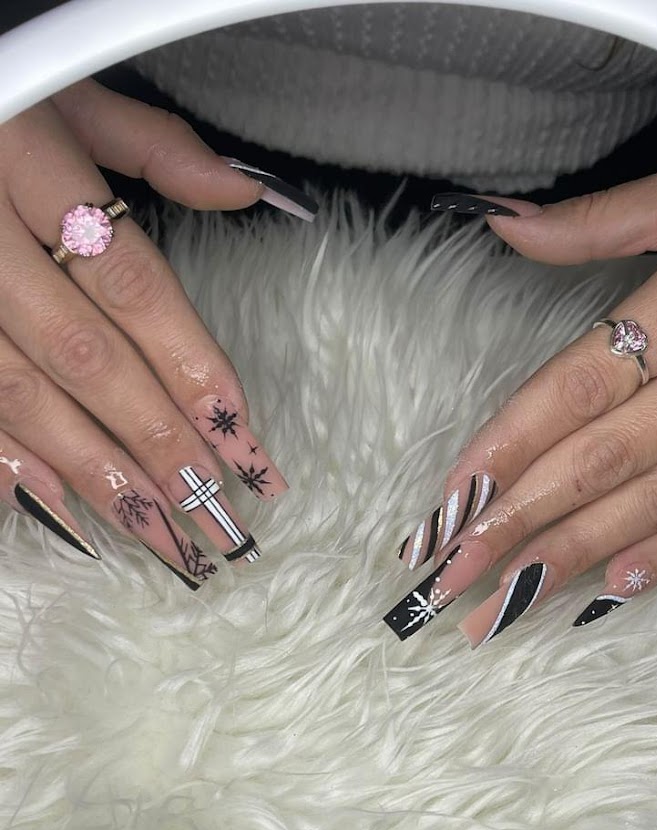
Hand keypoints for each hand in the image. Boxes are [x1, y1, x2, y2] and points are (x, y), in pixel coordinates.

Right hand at [0, 79, 314, 588]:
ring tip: (156, 531)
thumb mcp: (73, 96)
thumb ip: (158, 149)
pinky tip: (52, 508)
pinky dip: (2, 458)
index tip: (246, 444)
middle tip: (213, 515)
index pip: (133, 289)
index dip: (193, 372)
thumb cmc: (1, 91)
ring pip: (21, 394)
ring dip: (93, 472)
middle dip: (157, 445)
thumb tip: (251, 192)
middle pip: (87, 360)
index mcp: (30, 170)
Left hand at [384, 156, 656, 643]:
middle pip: (603, 458)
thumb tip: (500, 223)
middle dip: (521, 521)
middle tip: (451, 576)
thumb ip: (598, 221)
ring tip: (506, 603)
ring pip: (654, 500)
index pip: (579, 385)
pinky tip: (609, 592)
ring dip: (573, 556)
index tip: (451, 496)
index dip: (510, 443)